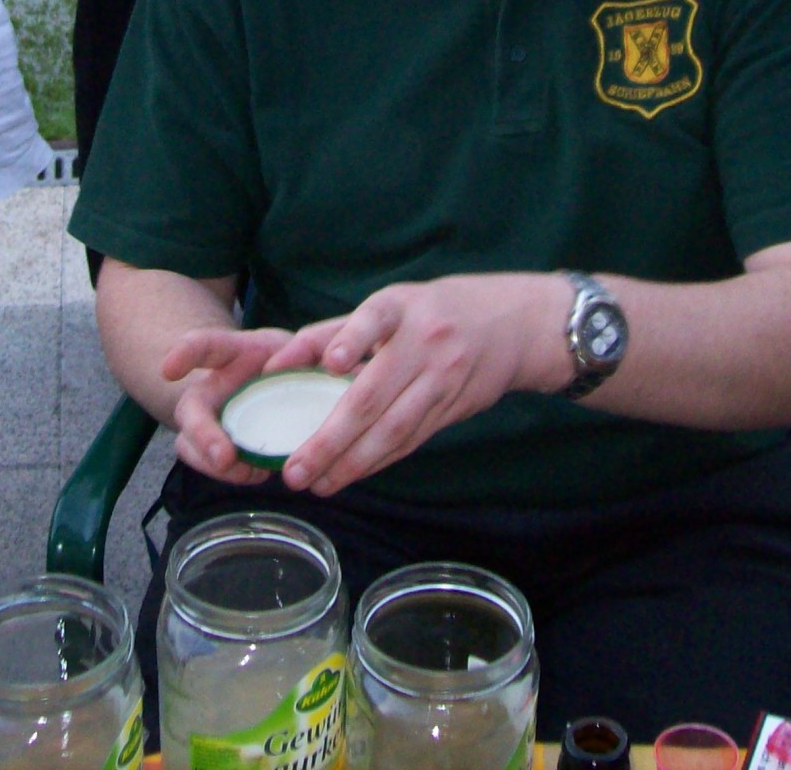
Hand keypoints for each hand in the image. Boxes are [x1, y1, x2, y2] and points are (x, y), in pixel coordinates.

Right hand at [163, 325, 296, 486]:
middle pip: (190, 410)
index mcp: (231, 353)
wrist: (283, 383)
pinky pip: (212, 465)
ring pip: (189, 445)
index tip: (169, 370)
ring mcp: (210, 420)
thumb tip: (298, 373)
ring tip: (248, 472)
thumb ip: (301, 354)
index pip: (202, 346)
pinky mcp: (219, 447)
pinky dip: (233, 473)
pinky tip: (258, 473)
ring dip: (212, 464)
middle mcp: (212, 387)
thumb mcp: (298, 345)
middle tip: (225, 457)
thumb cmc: (288, 359)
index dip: (184, 355)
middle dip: (202, 433)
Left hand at [258, 274, 569, 496]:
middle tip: (296, 469)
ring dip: (354, 462)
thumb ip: (332, 332)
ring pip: (394, 428)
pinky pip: (411, 439)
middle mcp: (424, 342)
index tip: (332, 363)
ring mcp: (443, 378)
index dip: (353, 340)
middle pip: (375, 394)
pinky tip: (352, 475)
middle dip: (332, 438)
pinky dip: (380, 460)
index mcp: (401, 308)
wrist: (514, 324)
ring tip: (319, 483)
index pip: (375, 320)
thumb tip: (276, 364)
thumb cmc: (431, 312)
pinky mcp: (455, 407)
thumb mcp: (388, 306)